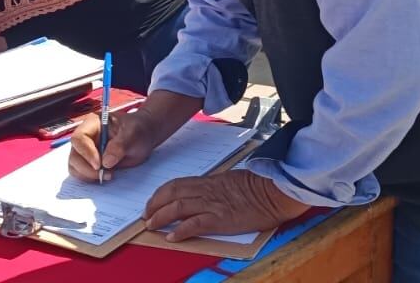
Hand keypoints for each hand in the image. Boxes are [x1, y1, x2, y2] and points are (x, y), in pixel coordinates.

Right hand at [66, 107, 163, 181]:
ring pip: (74, 166)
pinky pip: (81, 173)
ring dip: (88, 175)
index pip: (79, 138)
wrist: (143, 136)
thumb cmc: (138, 130)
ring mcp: (85, 151)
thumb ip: (120, 145)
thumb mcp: (134, 134)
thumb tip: (106, 162)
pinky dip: (90, 178)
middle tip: (107, 174)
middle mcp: (85, 137)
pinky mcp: (88, 162)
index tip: (99, 165)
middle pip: (74, 155)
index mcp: (93, 124)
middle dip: (87, 168)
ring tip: (109, 174)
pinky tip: (106, 176)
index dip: (86, 152)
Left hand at [144, 169, 308, 241]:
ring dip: (161, 217)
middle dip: (154, 205)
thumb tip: (201, 194)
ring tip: (152, 226)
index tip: (152, 203)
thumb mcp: (230, 182)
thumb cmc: (257, 187)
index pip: (176, 184)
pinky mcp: (221, 219)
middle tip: (146, 216)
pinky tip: (172, 237)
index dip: (160, 194)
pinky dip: (180, 231)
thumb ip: (214, 187)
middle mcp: (206, 191)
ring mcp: (212, 204)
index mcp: (208, 181)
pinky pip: (195, 224)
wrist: (273, 192)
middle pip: (171, 194)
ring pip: (178, 207)